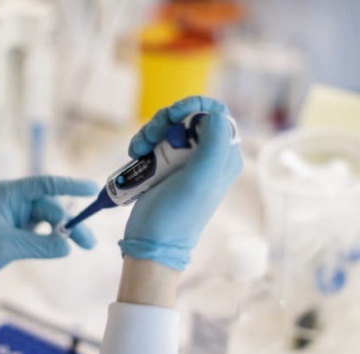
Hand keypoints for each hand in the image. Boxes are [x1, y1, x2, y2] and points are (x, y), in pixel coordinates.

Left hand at [0, 176, 97, 293]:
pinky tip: (65, 246)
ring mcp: (15, 215)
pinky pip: (42, 230)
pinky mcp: (17, 229)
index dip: (70, 186)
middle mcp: (13, 200)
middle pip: (51, 206)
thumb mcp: (6, 247)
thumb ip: (39, 244)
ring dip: (66, 232)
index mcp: (7, 194)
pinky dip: (54, 238)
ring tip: (84, 246)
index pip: (44, 185)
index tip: (92, 189)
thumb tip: (68, 246)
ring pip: (49, 219)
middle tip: (88, 243)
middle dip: (70, 223)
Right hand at [119, 96, 242, 270]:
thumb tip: (214, 114)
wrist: (152, 241)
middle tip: (151, 135)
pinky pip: (156, 140)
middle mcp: (209, 156)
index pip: (217, 113)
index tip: (174, 114)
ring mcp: (186, 160)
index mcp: (224, 156)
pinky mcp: (166, 166)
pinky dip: (143, 141)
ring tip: (138, 149)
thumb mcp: (201, 178)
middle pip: (189, 117)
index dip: (195, 106)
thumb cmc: (177, 214)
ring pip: (170, 126)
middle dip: (166, 120)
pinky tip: (135, 154)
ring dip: (151, 130)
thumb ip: (214, 144)